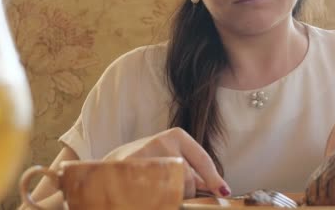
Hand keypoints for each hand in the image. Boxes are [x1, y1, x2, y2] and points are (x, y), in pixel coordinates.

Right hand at [102, 127, 230, 198]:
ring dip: (170, 196)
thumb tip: (217, 187)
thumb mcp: (170, 157)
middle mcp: (161, 141)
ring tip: (156, 190)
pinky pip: (154, 194)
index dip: (214, 179)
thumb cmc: (148, 163)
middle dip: (186, 192)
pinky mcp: (129, 170)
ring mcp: (145, 155)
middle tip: (172, 192)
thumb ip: (191, 169)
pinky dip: (157, 199)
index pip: (202, 160)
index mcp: (176, 135)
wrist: (110, 164)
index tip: (223, 192)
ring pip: (172, 188)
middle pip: (188, 179)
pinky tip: (147, 195)